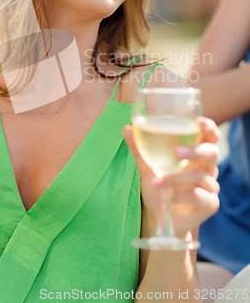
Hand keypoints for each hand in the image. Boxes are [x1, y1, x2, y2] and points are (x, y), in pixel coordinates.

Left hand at [124, 117, 219, 238]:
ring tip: (156, 182)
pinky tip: (166, 197)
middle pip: (212, 153)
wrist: (161, 218)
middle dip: (195, 150)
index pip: (209, 137)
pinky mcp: (209, 205)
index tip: (200, 122)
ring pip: (200, 175)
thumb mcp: (147, 167)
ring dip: (175, 178)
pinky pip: (199, 196)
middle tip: (176, 152)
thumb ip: (139, 148)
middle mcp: (207, 168)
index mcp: (196, 155)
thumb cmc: (160, 187)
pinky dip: (180, 195)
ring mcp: (210, 187)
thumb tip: (127, 127)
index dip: (209, 129)